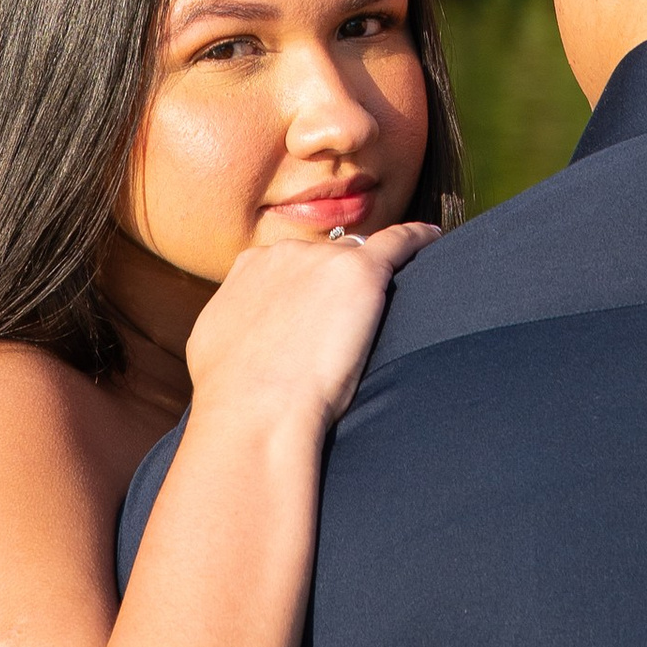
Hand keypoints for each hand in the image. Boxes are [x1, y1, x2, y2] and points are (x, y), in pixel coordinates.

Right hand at [183, 219, 437, 439]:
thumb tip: (244, 329)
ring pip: (359, 257)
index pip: (290, 265)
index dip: (307, 287)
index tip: (318, 311)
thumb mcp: (213, 343)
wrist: (255, 409)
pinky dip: (417, 238)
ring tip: (386, 301)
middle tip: (347, 324)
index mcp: (250, 267)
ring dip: (368, 277)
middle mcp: (286, 253)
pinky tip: (433, 237)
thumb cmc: (231, 392)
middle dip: (335, 284)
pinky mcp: (359, 272)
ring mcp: (323, 259)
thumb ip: (236, 320)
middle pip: (325, 258)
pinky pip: (398, 242)